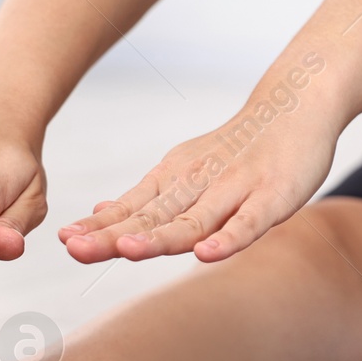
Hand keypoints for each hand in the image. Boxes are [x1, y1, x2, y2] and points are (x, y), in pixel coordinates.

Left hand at [58, 101, 339, 263]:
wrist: (296, 105)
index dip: (99, 225)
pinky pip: (249, 221)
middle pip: (152, 216)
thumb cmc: (239, 148)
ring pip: (194, 219)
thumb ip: (150, 198)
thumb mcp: (187, 168)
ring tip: (128, 251)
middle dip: (114, 235)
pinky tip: (207, 255)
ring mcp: (235, 188)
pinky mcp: (273, 195)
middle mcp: (198, 182)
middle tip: (77, 250)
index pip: (131, 208)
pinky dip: (228, 237)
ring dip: (160, 236)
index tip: (65, 240)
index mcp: (175, 179)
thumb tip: (101, 211)